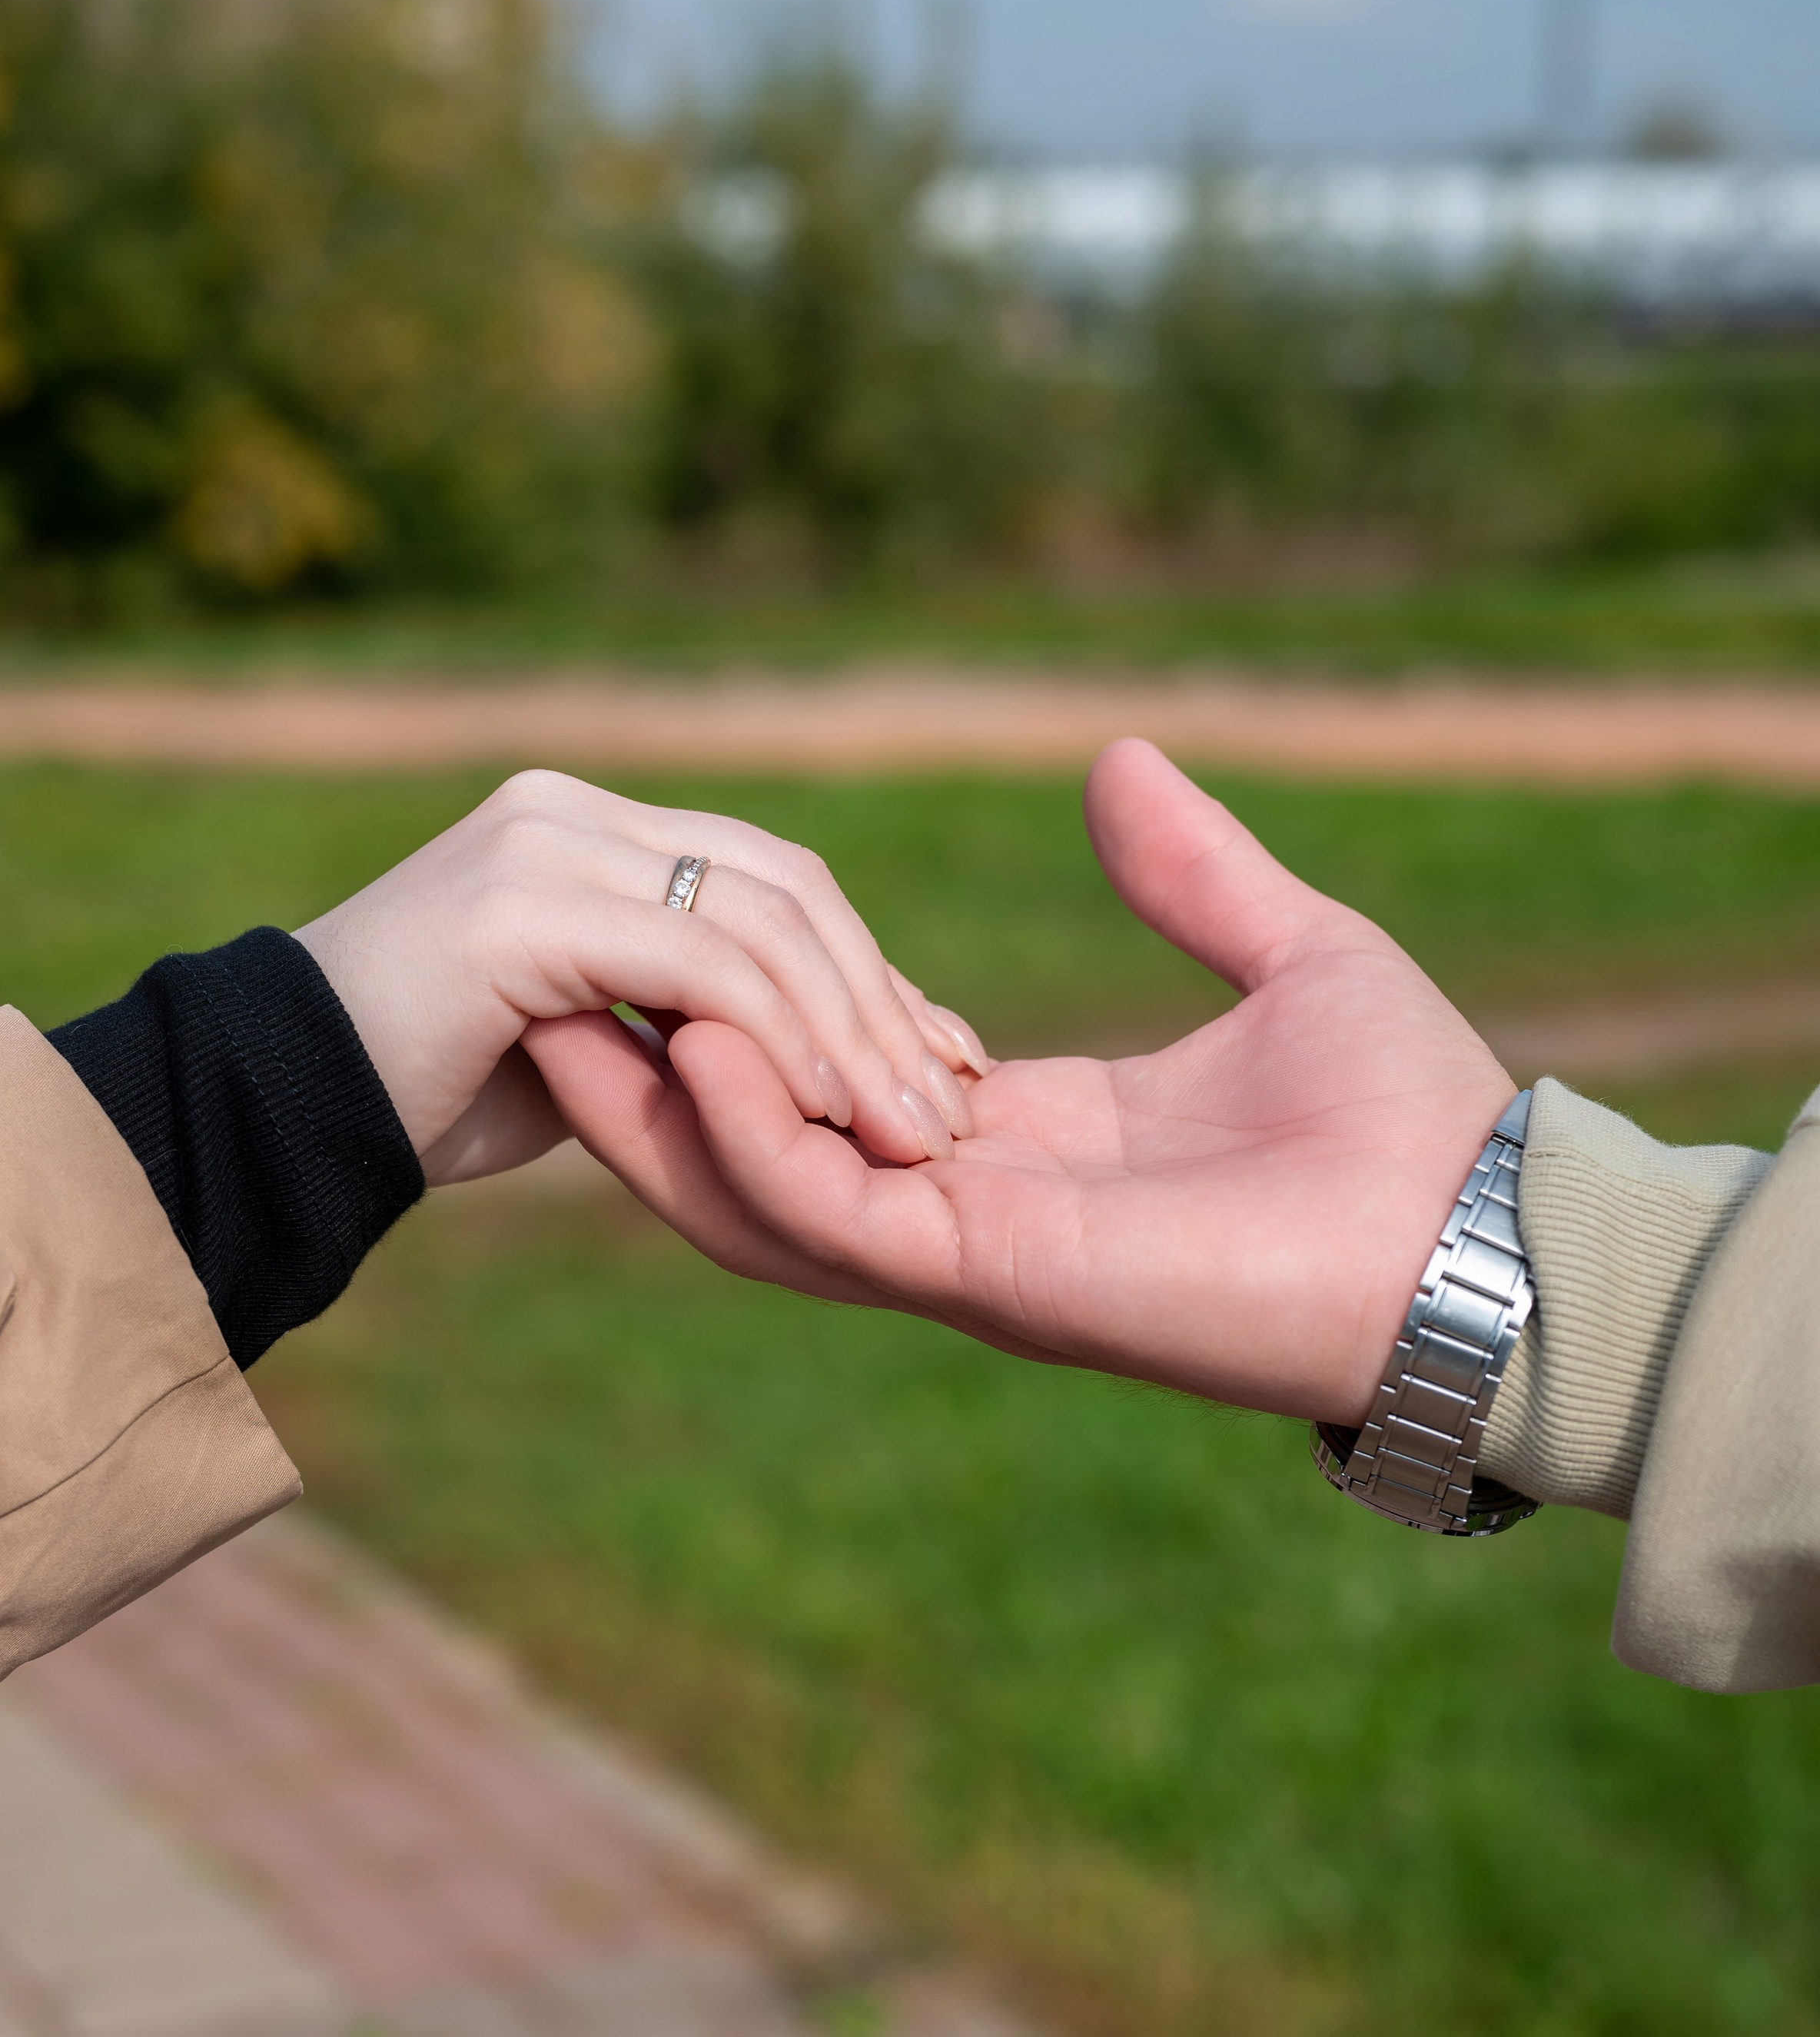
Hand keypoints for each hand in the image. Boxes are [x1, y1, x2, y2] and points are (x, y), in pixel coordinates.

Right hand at [296, 769, 989, 1187]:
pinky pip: (698, 966)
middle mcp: (573, 812)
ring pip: (762, 920)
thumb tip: (806, 1060)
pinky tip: (826, 1111)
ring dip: (851, 1031)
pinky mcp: (525, 907)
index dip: (869, 975)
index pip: (773, 882)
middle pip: (787, 889)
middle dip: (884, 1003)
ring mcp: (546, 846)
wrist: (276, 1116)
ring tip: (910, 1130)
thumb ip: (676, 1021)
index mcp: (590, 829)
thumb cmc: (422, 1096)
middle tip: (951, 1110)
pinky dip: (778, 1037)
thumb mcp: (584, 1049)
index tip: (944, 1067)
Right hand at [527, 738, 1514, 1425]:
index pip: (842, 1085)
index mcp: (1035, 1140)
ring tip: (562, 1014)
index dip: (747, 1020)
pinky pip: (830, 1212)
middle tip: (549, 988)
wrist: (1486, 1234)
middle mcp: (983, 1208)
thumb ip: (1191, 873)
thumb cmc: (1414, 1116)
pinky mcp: (997, 1273)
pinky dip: (747, 1140)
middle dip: (651, 1085)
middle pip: (765, 1154)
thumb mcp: (1288, 952)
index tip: (659, 941)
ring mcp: (978, 1252)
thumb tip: (1119, 763)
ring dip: (656, 1122)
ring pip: (762, 1197)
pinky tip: (684, 1043)